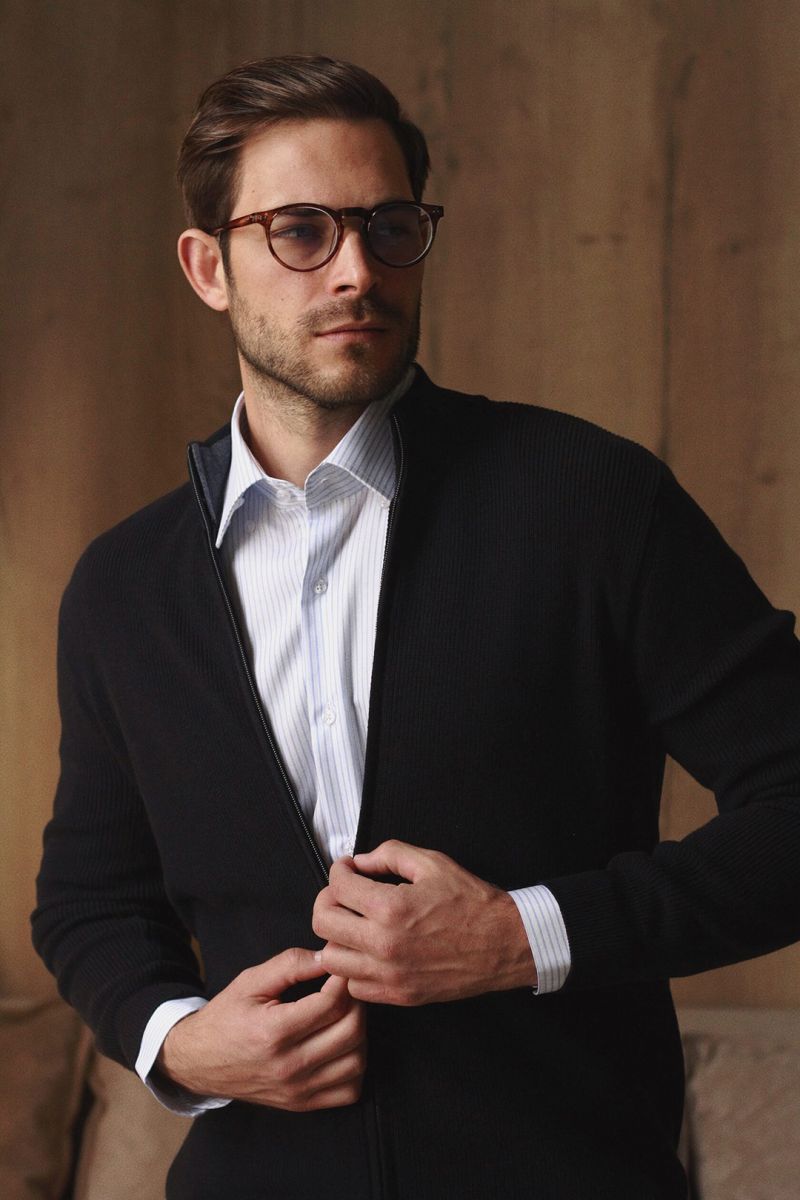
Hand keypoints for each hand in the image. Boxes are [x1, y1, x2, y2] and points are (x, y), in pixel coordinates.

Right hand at [156, 948, 365, 1110]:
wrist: (198, 1062)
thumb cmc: (225, 1017)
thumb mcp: (250, 981)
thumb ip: (290, 964)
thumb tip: (328, 956)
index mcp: (274, 1032)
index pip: (331, 1004)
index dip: (343, 981)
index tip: (340, 970)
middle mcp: (288, 1065)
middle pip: (350, 1032)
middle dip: (356, 1003)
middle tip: (346, 990)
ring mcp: (296, 1090)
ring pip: (355, 1062)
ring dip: (360, 1034)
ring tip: (344, 1016)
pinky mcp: (301, 1104)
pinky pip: (349, 1091)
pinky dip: (355, 1066)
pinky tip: (341, 1046)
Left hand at [313, 840, 536, 1005]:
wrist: (504, 944)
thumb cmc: (472, 903)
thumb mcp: (432, 863)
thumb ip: (389, 854)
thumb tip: (360, 861)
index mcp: (391, 908)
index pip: (337, 887)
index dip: (338, 870)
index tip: (347, 869)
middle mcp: (384, 945)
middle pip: (323, 923)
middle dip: (329, 901)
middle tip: (343, 894)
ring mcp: (389, 975)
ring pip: (331, 959)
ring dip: (338, 937)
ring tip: (355, 924)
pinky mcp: (398, 996)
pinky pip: (354, 986)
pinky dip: (353, 969)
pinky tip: (369, 951)